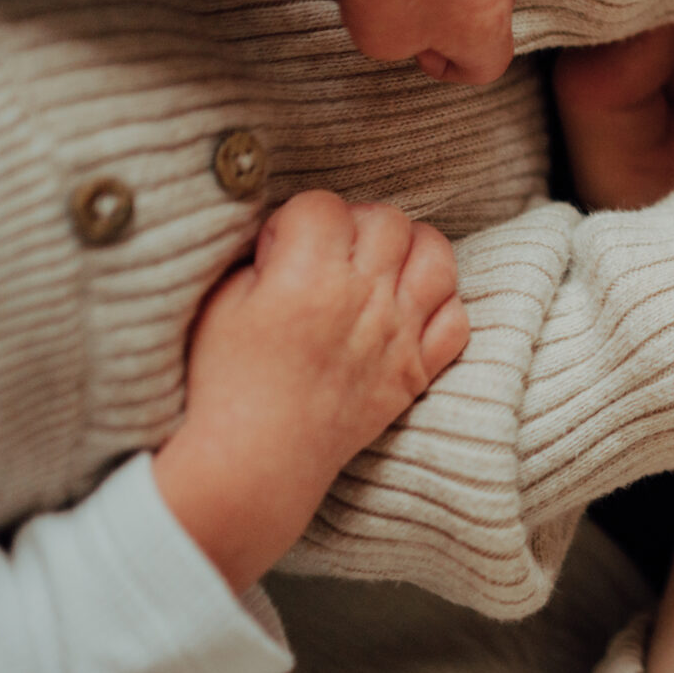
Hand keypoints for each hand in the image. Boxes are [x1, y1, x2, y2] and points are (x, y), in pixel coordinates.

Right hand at [153, 193, 469, 590]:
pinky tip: (407, 309)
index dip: (297, 218)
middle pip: (388, 220)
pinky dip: (440, 306)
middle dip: (355, 223)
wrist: (253, 467)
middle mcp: (364, 302)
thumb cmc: (222, 387)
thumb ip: (258, 261)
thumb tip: (290, 237)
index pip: (323, 206)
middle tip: (327, 252)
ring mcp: (398, 336)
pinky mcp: (415, 372)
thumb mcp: (217, 308)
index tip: (279, 248)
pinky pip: (456, 320)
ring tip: (377, 265)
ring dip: (409, 249)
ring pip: (437, 258)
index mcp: (308, 280)